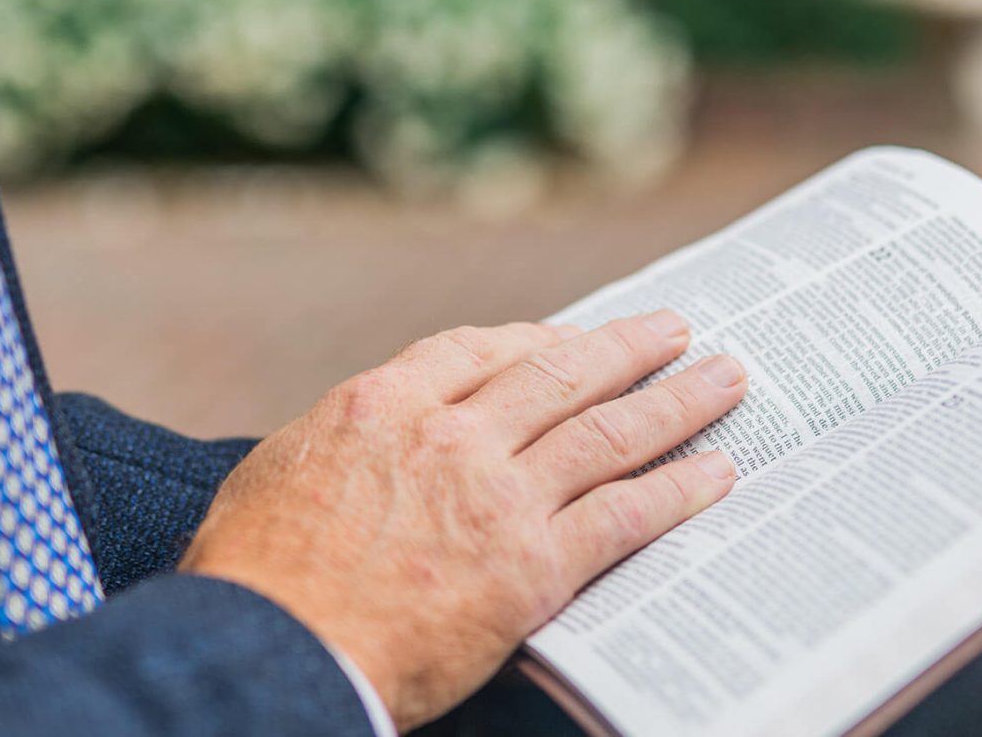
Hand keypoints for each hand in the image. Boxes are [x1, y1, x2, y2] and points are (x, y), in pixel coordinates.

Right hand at [180, 311, 746, 729]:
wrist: (273, 650)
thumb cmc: (254, 575)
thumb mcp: (278, 469)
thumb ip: (341, 438)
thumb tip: (364, 435)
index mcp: (384, 402)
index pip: (482, 348)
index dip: (539, 339)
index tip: (573, 337)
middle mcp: (451, 433)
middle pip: (562, 372)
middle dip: (628, 348)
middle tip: (677, 331)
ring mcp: (497, 497)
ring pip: (609, 431)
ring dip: (678, 402)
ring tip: (726, 380)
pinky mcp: (533, 568)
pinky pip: (624, 514)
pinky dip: (679, 489)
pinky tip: (718, 473)